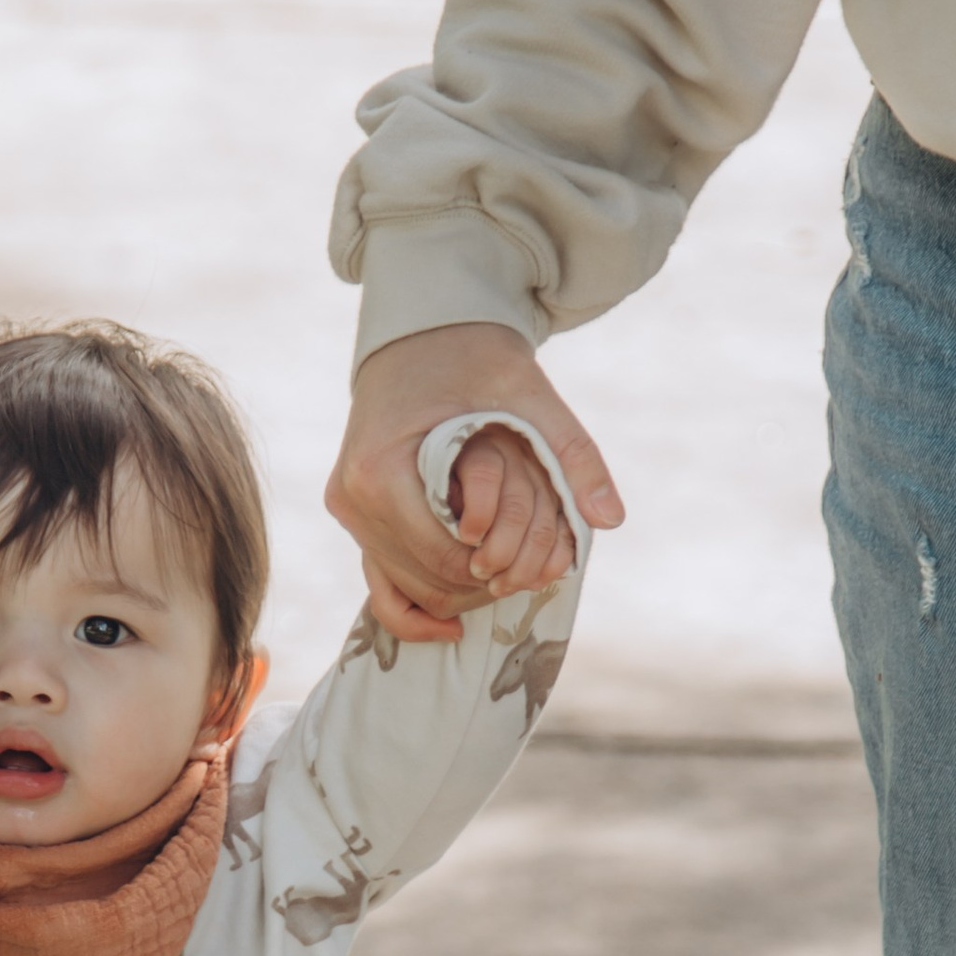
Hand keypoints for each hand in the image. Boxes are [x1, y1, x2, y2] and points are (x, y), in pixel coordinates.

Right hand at [326, 321, 621, 642]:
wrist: (422, 331)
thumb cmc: (475, 358)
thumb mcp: (531, 398)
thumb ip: (571, 455)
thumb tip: (611, 518)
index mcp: (382, 470)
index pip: (445, 557)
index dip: (494, 566)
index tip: (533, 559)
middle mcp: (351, 495)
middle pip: (424, 579)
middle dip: (479, 584)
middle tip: (527, 572)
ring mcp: (345, 504)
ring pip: (405, 584)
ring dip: (456, 589)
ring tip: (503, 573)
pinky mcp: (349, 507)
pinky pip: (380, 576)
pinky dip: (416, 602)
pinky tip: (452, 623)